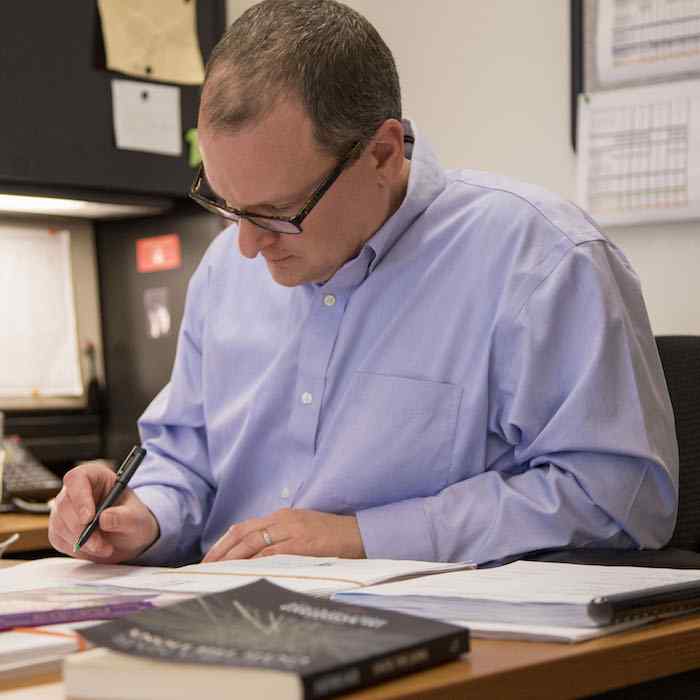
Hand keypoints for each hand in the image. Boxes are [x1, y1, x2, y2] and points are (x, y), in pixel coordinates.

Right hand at [48, 460, 159, 563]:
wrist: (128, 537)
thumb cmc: (133, 519)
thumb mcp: (137, 517)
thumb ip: (124, 516)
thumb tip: (104, 518)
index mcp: (96, 476)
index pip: (77, 478)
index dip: (80, 497)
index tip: (89, 518)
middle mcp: (75, 490)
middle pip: (64, 504)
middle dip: (81, 528)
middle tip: (99, 543)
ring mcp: (64, 510)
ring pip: (60, 524)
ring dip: (81, 541)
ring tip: (105, 547)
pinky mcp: (59, 529)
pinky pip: (59, 539)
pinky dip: (77, 548)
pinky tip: (95, 548)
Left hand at [202, 508, 365, 561]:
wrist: (359, 534)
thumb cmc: (331, 535)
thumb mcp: (302, 529)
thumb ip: (280, 537)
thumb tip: (255, 555)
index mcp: (282, 516)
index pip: (244, 527)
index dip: (223, 543)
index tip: (209, 558)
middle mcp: (283, 519)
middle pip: (243, 533)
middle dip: (220, 552)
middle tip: (204, 568)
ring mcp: (292, 530)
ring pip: (253, 542)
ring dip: (231, 558)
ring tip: (216, 573)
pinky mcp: (302, 544)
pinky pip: (272, 553)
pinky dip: (255, 562)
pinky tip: (242, 572)